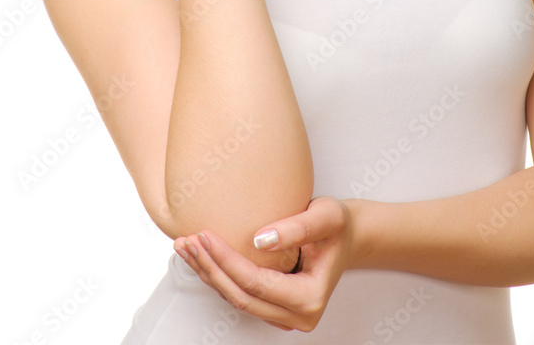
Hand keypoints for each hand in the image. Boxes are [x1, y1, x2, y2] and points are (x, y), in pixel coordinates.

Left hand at [172, 197, 355, 331]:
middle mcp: (297, 316)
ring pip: (236, 299)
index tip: (205, 234)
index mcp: (310, 298)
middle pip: (241, 296)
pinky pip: (240, 295)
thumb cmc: (338, 226)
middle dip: (210, 268)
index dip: (227, 260)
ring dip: (208, 273)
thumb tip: (259, 240)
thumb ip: (297, 228)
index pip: (257, 283)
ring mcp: (285, 316)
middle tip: (187, 241)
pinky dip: (219, 275)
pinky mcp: (274, 308)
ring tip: (186, 247)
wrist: (347, 237)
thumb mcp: (326, 217)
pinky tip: (202, 256)